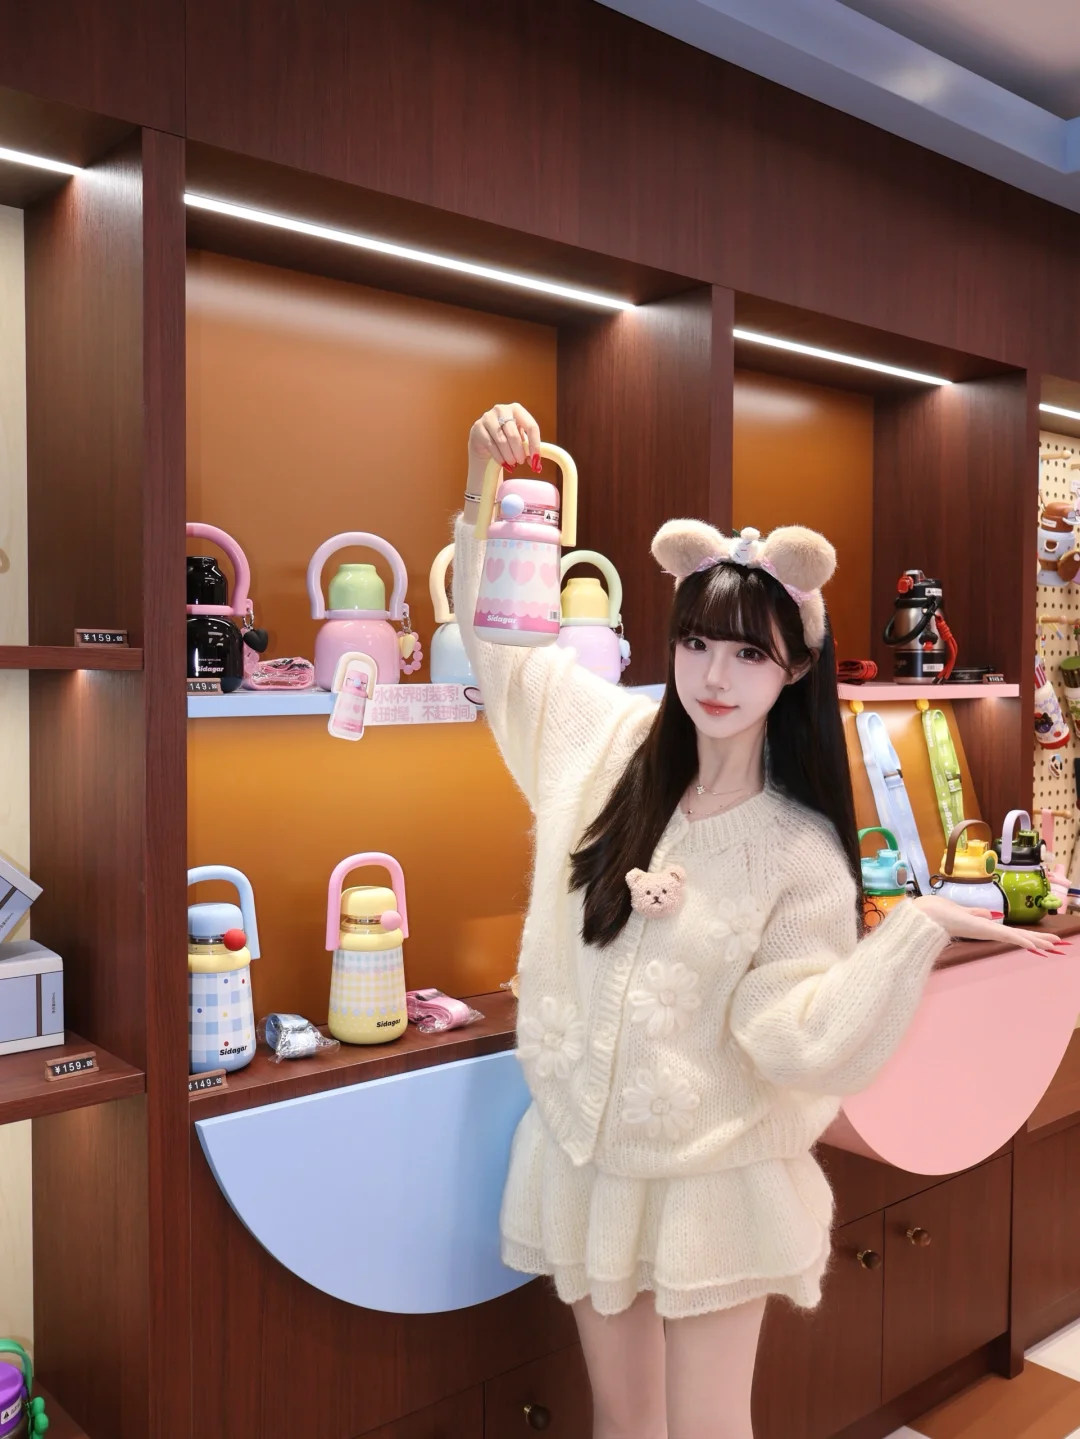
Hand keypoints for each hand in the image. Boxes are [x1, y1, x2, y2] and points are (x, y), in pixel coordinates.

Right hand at [468, 403, 542, 489]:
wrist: (484, 441)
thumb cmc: (505, 439)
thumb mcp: (519, 440)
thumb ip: (528, 448)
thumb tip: (536, 462)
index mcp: (517, 409)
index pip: (531, 426)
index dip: (535, 444)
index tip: (536, 459)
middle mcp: (502, 409)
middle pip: (514, 434)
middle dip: (519, 452)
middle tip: (521, 462)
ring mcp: (488, 417)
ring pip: (502, 441)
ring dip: (509, 456)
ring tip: (512, 464)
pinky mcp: (478, 427)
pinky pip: (491, 445)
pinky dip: (499, 457)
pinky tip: (503, 463)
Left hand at [912, 895, 1069, 954]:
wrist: (928, 917)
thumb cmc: (941, 912)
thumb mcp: (964, 911)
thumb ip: (976, 913)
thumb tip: (989, 914)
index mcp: (984, 927)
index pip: (1010, 932)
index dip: (1026, 936)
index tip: (1041, 940)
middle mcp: (988, 932)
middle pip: (1018, 936)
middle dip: (1037, 940)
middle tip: (1057, 944)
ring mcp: (988, 932)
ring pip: (1017, 937)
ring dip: (1037, 940)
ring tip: (1055, 945)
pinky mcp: (985, 931)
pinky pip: (1008, 936)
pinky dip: (1022, 940)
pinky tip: (1035, 945)